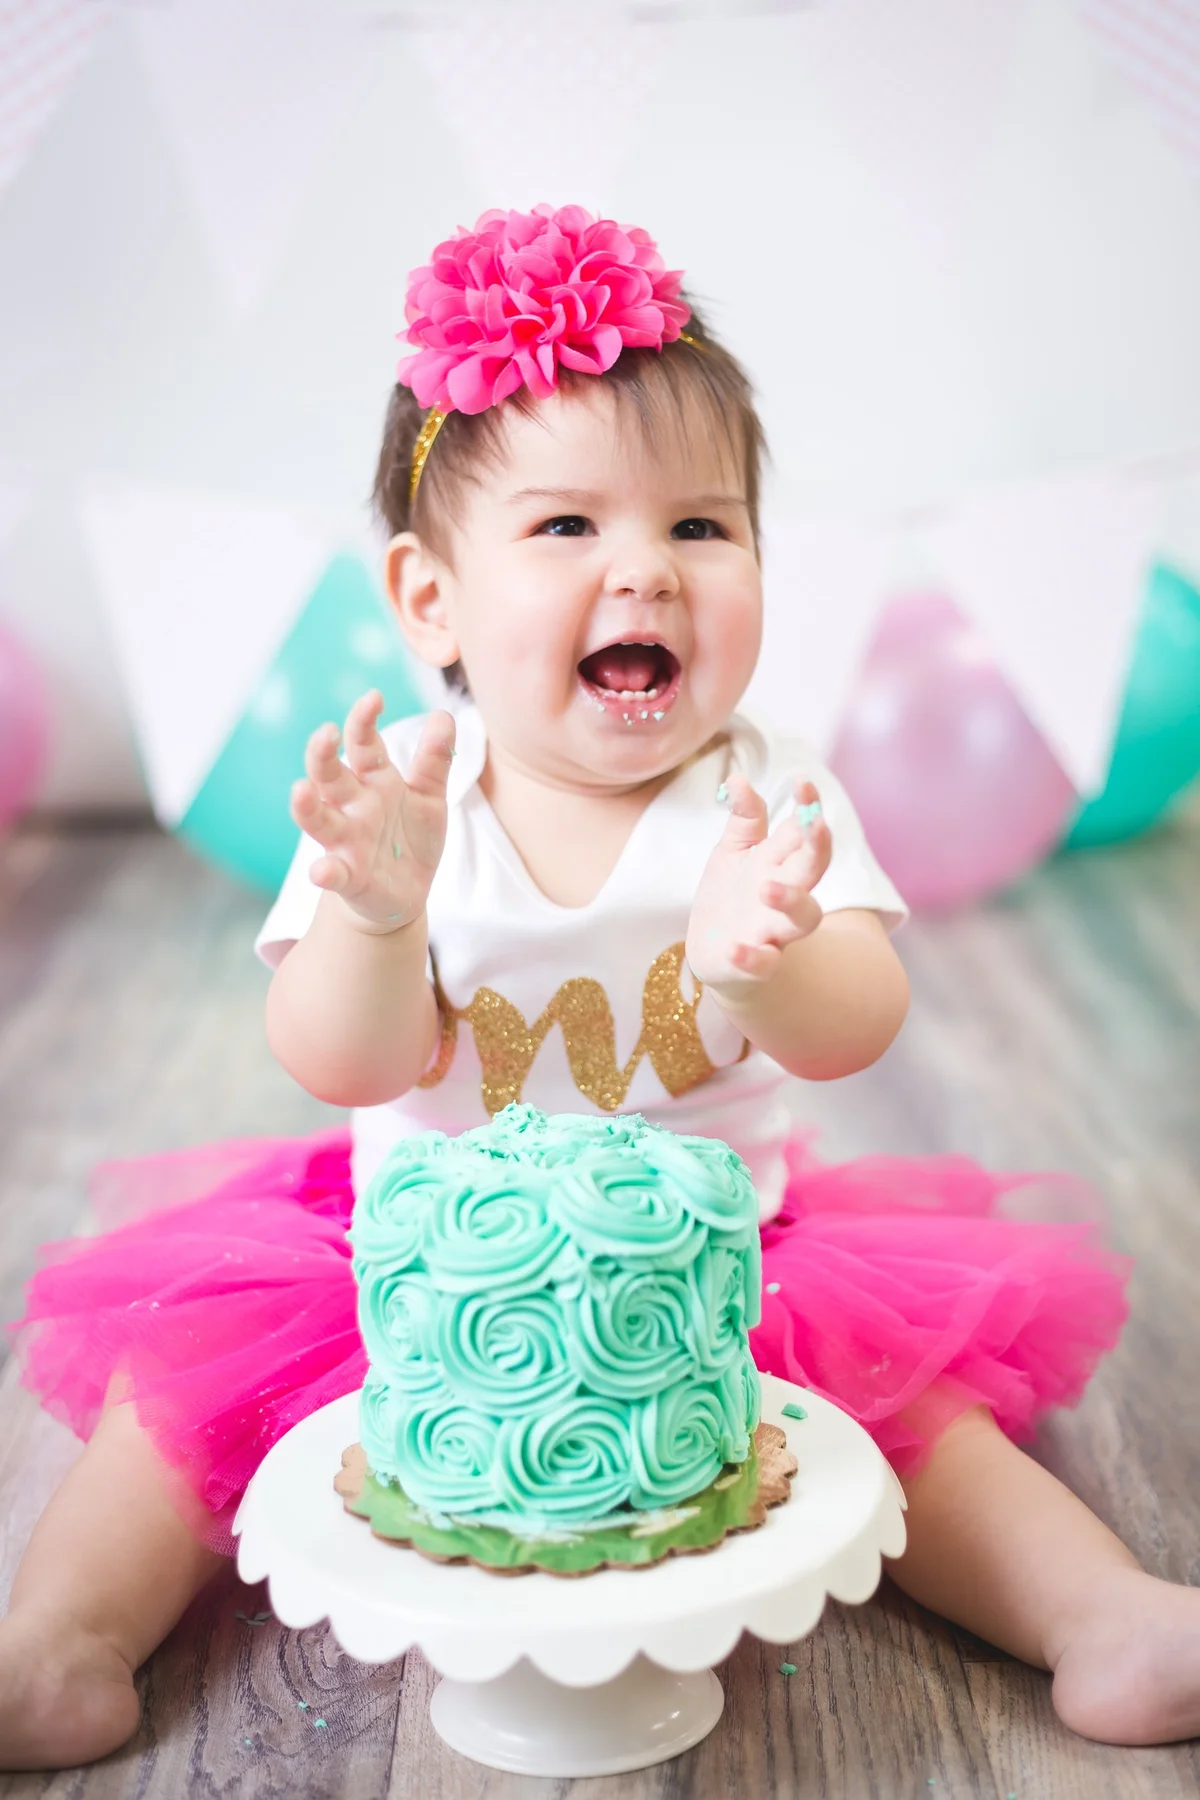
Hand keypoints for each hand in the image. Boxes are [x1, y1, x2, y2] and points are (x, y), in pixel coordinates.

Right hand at [290, 691, 454, 932]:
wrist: (405, 894)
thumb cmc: (411, 839)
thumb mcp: (429, 797)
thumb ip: (434, 759)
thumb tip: (444, 714)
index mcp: (374, 781)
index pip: (364, 744)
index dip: (364, 721)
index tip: (374, 698)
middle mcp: (353, 807)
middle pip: (329, 775)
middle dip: (322, 754)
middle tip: (324, 733)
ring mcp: (347, 842)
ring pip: (318, 820)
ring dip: (307, 806)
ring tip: (301, 790)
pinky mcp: (348, 877)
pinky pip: (332, 873)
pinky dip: (325, 872)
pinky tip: (321, 871)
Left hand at [686, 774, 831, 992]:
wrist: (716, 954)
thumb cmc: (732, 896)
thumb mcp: (733, 851)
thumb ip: (744, 818)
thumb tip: (738, 777)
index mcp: (780, 862)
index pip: (802, 830)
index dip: (809, 806)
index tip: (803, 783)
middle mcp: (785, 893)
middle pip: (814, 869)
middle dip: (817, 847)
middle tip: (815, 825)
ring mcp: (774, 930)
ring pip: (801, 918)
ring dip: (789, 901)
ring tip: (766, 887)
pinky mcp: (756, 963)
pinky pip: (763, 962)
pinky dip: (751, 956)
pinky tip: (734, 947)